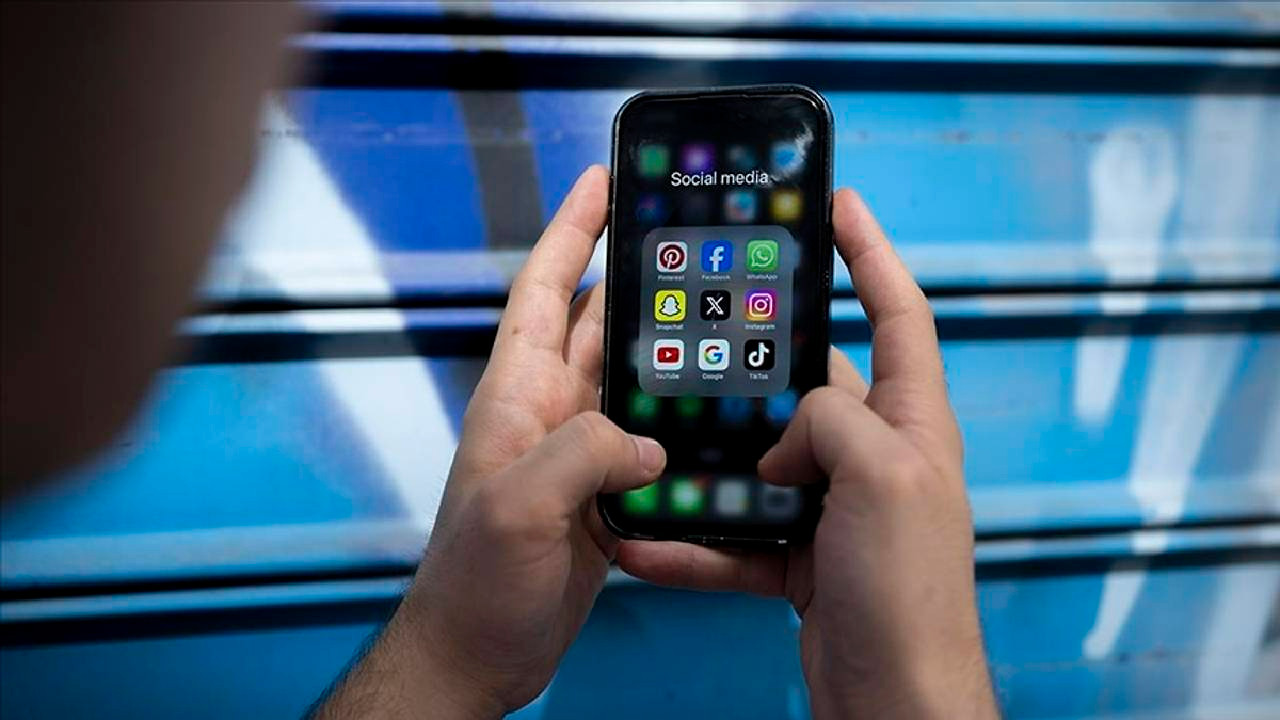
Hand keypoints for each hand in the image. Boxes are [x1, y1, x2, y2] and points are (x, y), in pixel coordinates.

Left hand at [314, 166, 664, 718]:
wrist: (476, 654)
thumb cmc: (474, 584)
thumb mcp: (519, 507)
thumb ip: (580, 453)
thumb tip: (645, 438)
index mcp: (517, 396)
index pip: (546, 294)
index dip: (570, 234)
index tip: (599, 182)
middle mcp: (547, 413)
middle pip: (597, 325)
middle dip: (636, 276)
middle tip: (685, 238)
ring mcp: (576, 453)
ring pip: (629, 380)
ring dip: (666, 347)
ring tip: (719, 311)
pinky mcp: (602, 494)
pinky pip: (646, 439)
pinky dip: (678, 419)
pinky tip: (715, 412)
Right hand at [617, 189, 997, 718]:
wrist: (894, 703)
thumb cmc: (910, 592)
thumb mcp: (882, 477)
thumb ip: (832, 421)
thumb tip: (785, 437)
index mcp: (911, 423)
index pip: (898, 313)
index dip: (870, 253)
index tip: (836, 205)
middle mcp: (875, 458)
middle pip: (811, 387)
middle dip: (756, 367)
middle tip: (702, 336)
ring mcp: (837, 510)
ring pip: (761, 462)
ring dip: (709, 461)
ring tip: (655, 442)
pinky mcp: (802, 560)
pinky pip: (737, 535)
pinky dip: (695, 539)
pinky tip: (646, 541)